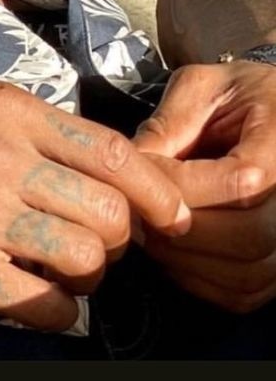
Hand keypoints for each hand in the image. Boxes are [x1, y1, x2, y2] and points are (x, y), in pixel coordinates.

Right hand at [0, 80, 191, 332]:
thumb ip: (27, 128)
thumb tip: (105, 169)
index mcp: (6, 109)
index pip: (114, 152)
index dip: (155, 193)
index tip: (168, 219)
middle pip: (110, 212)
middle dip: (114, 243)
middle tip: (88, 252)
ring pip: (84, 257)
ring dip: (84, 279)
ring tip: (57, 277)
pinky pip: (42, 303)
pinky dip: (52, 312)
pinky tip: (29, 301)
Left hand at [133, 61, 275, 313]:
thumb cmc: (239, 95)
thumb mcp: (201, 87)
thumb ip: (168, 123)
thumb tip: (131, 168)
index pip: (241, 182)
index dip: (183, 186)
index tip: (141, 175)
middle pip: (249, 236)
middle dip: (182, 230)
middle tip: (140, 213)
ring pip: (246, 273)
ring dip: (185, 261)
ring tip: (152, 232)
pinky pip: (244, 293)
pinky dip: (200, 282)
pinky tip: (175, 253)